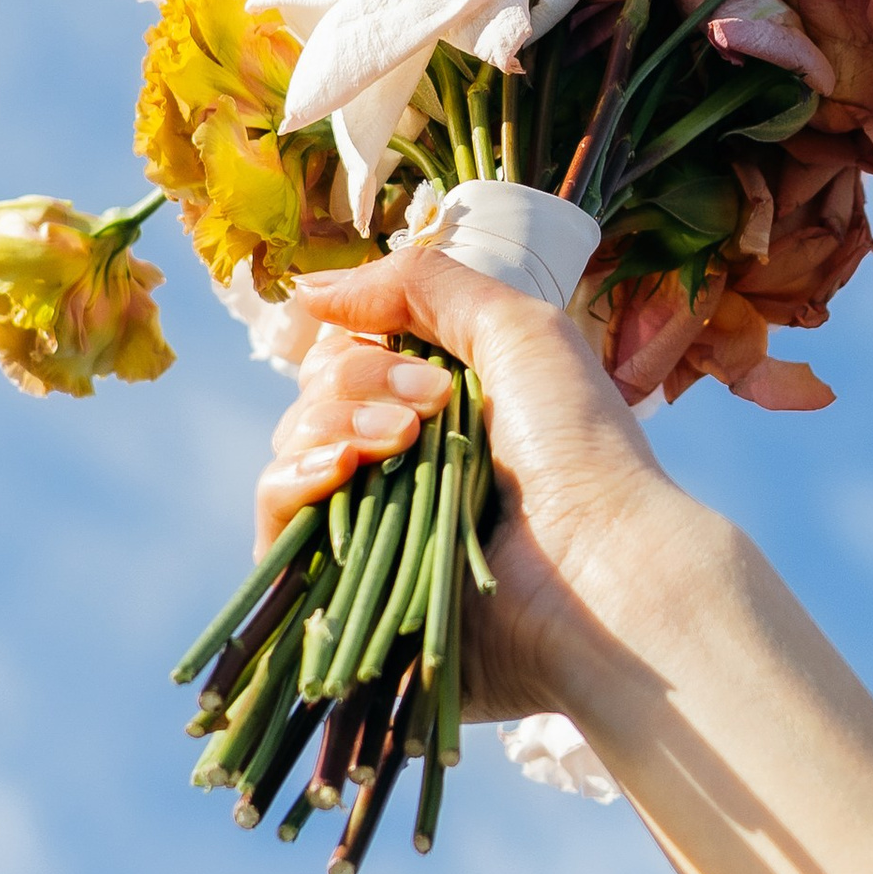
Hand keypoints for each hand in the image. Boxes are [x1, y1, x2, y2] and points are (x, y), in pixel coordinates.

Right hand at [259, 248, 704, 723]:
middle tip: (432, 402)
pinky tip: (336, 470)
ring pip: (295, 445)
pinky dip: (291, 478)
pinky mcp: (342, 589)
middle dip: (359, 377)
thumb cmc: (578, 447)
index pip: (352, 351)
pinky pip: (274, 519)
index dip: (359, 335)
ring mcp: (370, 527)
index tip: (416, 351)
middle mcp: (402, 463)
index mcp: (442, 407)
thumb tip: (309, 287)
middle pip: (318, 392)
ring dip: (334, 421)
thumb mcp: (517, 327)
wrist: (598, 572)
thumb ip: (419, 285)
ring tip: (403, 441)